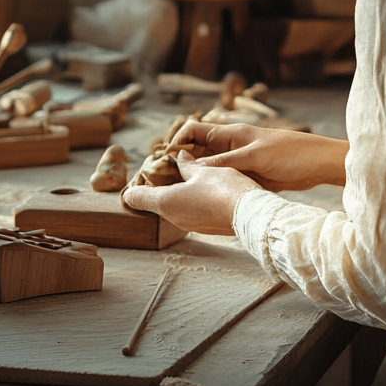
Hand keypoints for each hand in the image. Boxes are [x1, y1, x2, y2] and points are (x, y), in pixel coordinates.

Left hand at [121, 151, 259, 234]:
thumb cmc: (224, 189)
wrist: (251, 214)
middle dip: (160, 186)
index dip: (135, 184)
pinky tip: (208, 190)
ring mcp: (189, 225)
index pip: (134, 197)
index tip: (146, 173)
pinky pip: (190, 213)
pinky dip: (192, 202)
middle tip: (172, 168)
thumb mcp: (204, 170)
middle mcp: (173, 217)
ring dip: (178, 193)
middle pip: (154, 202)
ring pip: (173, 207)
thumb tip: (180, 157)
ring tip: (193, 176)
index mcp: (166, 201)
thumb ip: (187, 165)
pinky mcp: (204, 228)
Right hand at [173, 122, 348, 190]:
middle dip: (181, 163)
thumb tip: (191, 166)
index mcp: (230, 133)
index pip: (192, 130)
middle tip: (165, 182)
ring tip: (180, 194)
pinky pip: (225, 180)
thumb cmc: (290, 154)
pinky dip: (215, 186)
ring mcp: (240, 161)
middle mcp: (232, 146)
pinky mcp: (249, 175)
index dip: (176, 142)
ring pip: (210, 168)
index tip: (165, 160)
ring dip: (197, 177)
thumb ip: (223, 162)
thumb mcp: (253, 157)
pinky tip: (205, 200)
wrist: (319, 164)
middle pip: (197, 151)